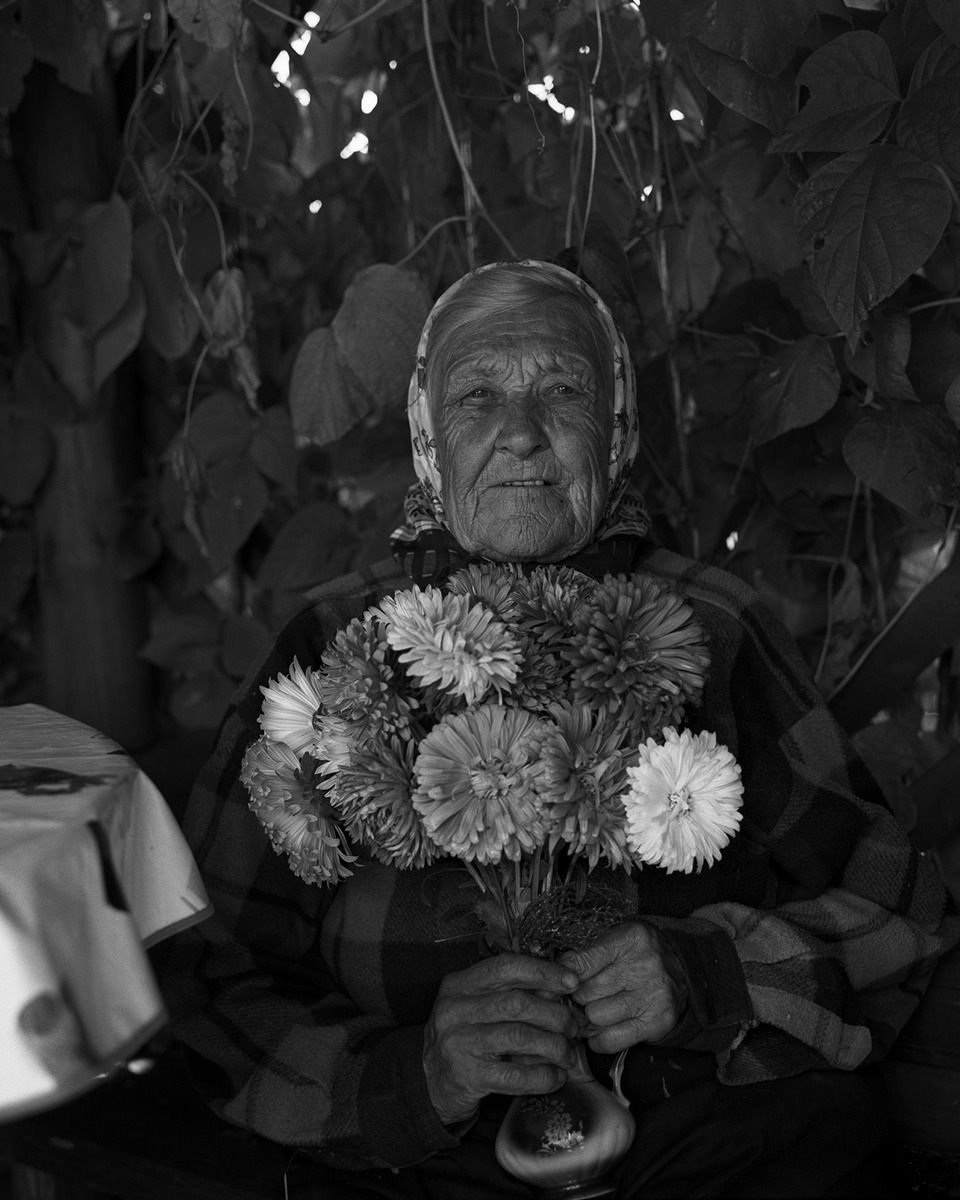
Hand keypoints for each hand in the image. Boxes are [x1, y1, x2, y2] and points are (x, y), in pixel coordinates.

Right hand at [422, 953, 581, 1124]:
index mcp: (458, 984)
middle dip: (555, 1014)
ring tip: (568, 1052)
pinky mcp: (469, 1077)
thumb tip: (559, 990)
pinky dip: (544, 1076)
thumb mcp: (474, 1005)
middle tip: (574, 1025)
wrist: (429, 1082)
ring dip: (554, 1045)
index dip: (542, 971)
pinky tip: (556, 1076)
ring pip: (520, 1037)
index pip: (505, 967)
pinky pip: (516, 1075)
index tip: (571, 982)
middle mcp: (455, 1010)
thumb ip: (508, 993)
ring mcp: (459, 1044)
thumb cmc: (463, 1036)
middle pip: (517, 1003)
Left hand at [559, 922, 685, 1053]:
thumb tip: (549, 978)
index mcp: (631, 938)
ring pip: (596, 1016)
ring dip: (589, 1016)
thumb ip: (584, 955)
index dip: (564, 975)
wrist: (682, 970)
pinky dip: (599, 1038)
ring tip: (595, 1008)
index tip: (560, 980)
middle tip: (581, 995)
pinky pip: (611, 1039)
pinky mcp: (657, 1022)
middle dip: (578, 996)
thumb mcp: (615, 941)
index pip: (581, 962)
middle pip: (586, 991)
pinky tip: (602, 1027)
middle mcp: (645, 965)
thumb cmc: (637, 955)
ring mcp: (653, 995)